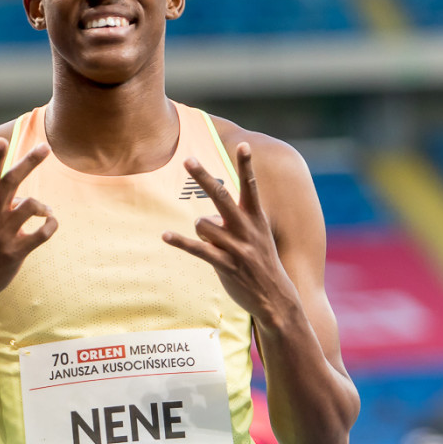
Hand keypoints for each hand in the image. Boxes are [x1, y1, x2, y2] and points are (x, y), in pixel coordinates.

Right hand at [0, 138, 57, 307]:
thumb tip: (16, 195)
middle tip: (46, 147)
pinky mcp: (14, 252)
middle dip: (29, 162)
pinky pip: (42, 232)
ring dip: (44, 206)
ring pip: (31, 205)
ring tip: (46, 212)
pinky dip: (51, 225)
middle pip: (11, 182)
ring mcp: (1, 235)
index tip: (2, 140)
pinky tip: (50, 225)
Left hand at [162, 142, 292, 320]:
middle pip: (221, 196)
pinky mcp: (226, 265)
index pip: (250, 186)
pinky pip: (198, 249)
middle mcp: (247, 229)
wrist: (276, 298)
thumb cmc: (260, 262)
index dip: (246, 165)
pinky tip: (166, 236)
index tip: (244, 144)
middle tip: (187, 159)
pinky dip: (180, 242)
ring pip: (203, 224)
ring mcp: (237, 247)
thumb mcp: (255, 236)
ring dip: (201, 230)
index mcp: (256, 219)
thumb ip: (233, 222)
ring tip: (212, 242)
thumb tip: (203, 218)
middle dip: (204, 177)